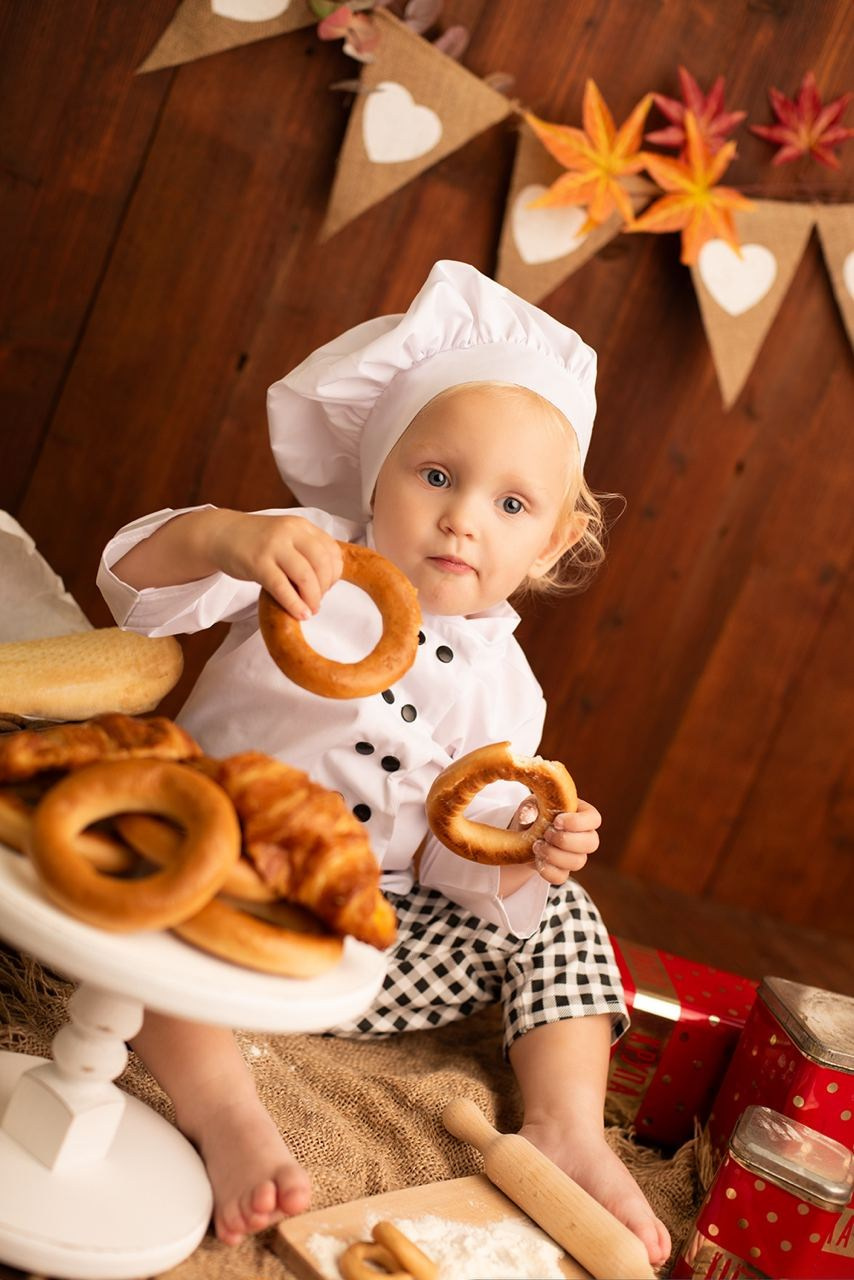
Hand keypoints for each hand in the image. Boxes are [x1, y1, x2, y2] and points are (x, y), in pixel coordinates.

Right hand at [208, 513, 342, 618]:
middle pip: (322, 564)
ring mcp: (273, 547)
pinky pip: (282, 588)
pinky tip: (300, 614)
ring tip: (311, 610)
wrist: (221, 534)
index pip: (332, 551)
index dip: (335, 573)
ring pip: (305, 577)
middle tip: (317, 600)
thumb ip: (306, 550)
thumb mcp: (287, 536)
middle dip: (325, 588)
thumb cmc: (257, 540)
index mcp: (302, 526)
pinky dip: (295, 604)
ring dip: (312, 599)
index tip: (328, 586)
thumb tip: (328, 580)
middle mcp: (290, 532)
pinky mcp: (257, 563)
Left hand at [514, 797, 600, 885]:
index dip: (578, 822)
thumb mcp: (531, 805)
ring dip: (554, 855)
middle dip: (566, 840)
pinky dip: (547, 870)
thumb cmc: (534, 814)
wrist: (524, 835)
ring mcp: (576, 856)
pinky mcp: (563, 871)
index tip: (556, 822)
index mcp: (581, 815)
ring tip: (537, 846)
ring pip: (578, 862)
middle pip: (592, 843)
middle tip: (546, 834)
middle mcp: (584, 837)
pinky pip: (561, 877)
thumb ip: (530, 807)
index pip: (594, 819)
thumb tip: (528, 814)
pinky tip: (537, 859)